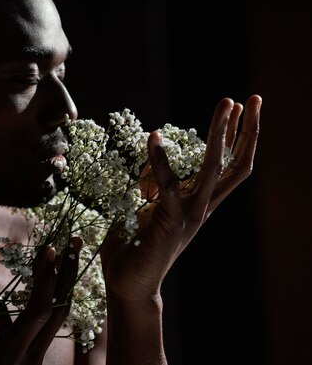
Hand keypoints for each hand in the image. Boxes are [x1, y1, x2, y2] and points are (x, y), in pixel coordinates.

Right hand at [0, 237, 82, 364]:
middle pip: (55, 311)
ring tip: (47, 260)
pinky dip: (13, 312)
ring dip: (48, 290)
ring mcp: (24, 363)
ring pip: (46, 322)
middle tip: (72, 244)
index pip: (39, 310)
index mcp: (10, 354)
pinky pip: (23, 333)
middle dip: (65, 276)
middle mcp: (25, 358)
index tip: (51, 249)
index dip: (48, 278)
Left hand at [100, 95, 261, 300]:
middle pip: (235, 164)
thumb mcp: (148, 206)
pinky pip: (167, 186)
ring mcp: (189, 216)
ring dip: (220, 134)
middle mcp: (202, 208)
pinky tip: (154, 136)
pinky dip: (160, 159)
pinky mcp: (168, 222)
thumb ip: (155, 184)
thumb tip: (153, 155)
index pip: (229, 165)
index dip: (239, 136)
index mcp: (199, 203)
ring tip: (227, 103)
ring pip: (214, 169)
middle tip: (253, 98)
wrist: (128, 284)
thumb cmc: (135, 245)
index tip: (243, 107)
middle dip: (246, 130)